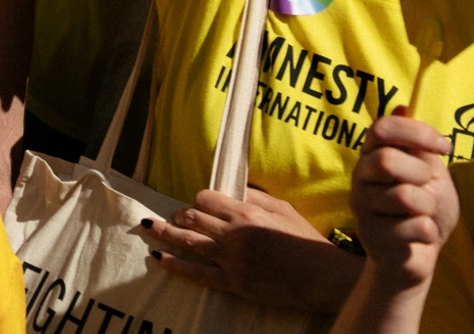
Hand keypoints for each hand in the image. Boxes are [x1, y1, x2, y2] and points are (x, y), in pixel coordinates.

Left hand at [143, 188, 363, 312]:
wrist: (324, 278)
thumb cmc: (307, 241)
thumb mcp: (284, 209)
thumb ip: (254, 196)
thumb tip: (230, 189)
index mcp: (247, 213)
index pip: (205, 198)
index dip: (199, 200)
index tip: (199, 204)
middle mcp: (234, 235)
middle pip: (192, 218)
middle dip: (180, 216)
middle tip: (174, 217)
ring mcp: (232, 261)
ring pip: (188, 243)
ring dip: (165, 233)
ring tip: (148, 227)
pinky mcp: (233, 283)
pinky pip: (197, 273)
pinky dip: (175, 264)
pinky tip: (158, 258)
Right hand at [348, 109, 459, 288]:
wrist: (419, 254)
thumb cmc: (424, 209)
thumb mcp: (427, 172)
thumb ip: (416, 144)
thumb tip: (403, 105)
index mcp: (372, 157)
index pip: (381, 128)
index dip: (416, 132)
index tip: (444, 146)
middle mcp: (360, 180)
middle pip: (386, 161)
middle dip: (421, 173)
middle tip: (426, 186)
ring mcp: (362, 209)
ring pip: (404, 196)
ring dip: (428, 207)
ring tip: (423, 215)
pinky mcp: (373, 238)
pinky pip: (415, 227)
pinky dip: (429, 232)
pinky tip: (419, 236)